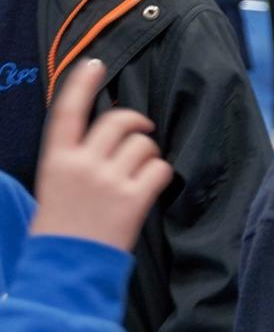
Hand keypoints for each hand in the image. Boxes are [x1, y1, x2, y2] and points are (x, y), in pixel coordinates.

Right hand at [31, 59, 171, 250]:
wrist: (66, 268)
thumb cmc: (62, 228)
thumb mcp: (56, 186)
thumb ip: (76, 159)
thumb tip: (106, 138)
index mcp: (57, 159)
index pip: (68, 111)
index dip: (82, 84)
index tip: (94, 64)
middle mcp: (82, 164)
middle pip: (119, 121)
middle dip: (136, 122)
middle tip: (142, 131)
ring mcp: (109, 180)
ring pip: (144, 145)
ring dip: (148, 155)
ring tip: (139, 174)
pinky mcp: (133, 199)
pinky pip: (160, 169)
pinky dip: (160, 175)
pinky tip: (150, 187)